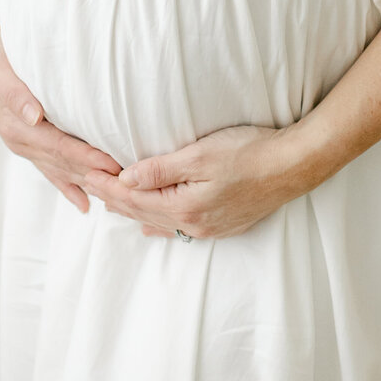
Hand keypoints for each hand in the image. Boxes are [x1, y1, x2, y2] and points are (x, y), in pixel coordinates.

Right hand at [0, 22, 121, 211]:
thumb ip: (16, 93)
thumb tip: (34, 116)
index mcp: (16, 126)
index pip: (58, 146)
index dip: (86, 156)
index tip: (112, 164)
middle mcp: (21, 141)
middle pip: (64, 164)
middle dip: (94, 174)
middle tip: (126, 183)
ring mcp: (24, 145)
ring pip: (61, 171)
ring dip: (86, 182)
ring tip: (114, 195)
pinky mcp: (28, 142)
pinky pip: (50, 170)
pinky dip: (68, 186)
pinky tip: (83, 203)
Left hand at [82, 124, 305, 239]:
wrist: (294, 166)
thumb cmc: (250, 152)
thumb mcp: (199, 154)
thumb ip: (160, 169)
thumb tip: (124, 179)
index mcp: (184, 207)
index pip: (132, 198)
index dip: (107, 185)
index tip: (85, 171)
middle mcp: (193, 225)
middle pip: (141, 213)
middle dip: (113, 198)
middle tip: (88, 184)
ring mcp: (209, 228)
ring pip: (159, 222)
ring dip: (132, 210)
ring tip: (110, 201)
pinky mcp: (222, 225)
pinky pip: (178, 229)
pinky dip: (157, 222)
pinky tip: (150, 224)